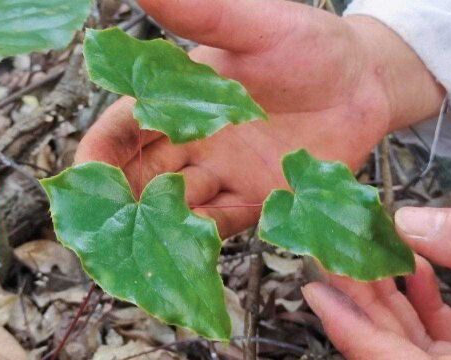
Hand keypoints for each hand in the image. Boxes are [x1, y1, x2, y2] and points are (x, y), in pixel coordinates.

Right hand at [75, 0, 444, 236]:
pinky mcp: (256, 200)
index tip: (86, 180)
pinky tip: (187, 251)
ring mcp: (222, 174)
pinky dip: (200, 238)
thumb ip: (199, 14)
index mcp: (178, 101)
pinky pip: (218, 224)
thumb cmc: (307, 44)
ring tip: (141, 249)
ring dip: (155, 228)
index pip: (121, 132)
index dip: (99, 156)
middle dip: (119, 205)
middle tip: (105, 230)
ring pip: (174, 208)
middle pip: (139, 178)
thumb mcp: (251, 26)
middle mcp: (192, 142)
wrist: (364, 80)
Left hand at [303, 207, 450, 358]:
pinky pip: (438, 334)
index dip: (345, 322)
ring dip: (388, 292)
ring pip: (410, 337)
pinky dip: (422, 301)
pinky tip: (414, 267)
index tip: (315, 289)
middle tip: (334, 253)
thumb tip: (413, 221)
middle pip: (388, 342)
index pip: (382, 356)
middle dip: (360, 296)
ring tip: (367, 251)